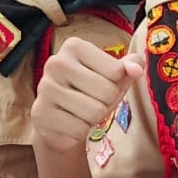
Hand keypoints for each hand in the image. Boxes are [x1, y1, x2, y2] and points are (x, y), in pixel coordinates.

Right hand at [31, 37, 143, 152]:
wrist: (58, 122)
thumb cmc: (90, 93)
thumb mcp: (113, 77)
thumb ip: (130, 66)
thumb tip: (137, 69)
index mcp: (74, 46)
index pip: (116, 71)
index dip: (116, 85)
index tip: (100, 85)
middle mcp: (56, 62)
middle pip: (107, 91)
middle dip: (106, 104)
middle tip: (90, 102)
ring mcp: (45, 88)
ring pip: (95, 111)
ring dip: (93, 119)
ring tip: (80, 113)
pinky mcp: (40, 113)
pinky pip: (79, 128)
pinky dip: (80, 131)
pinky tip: (69, 124)